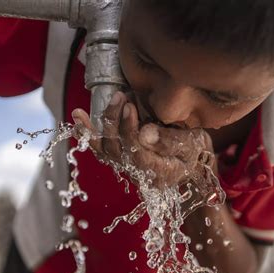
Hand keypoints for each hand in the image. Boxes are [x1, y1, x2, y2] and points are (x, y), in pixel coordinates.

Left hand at [72, 92, 214, 187]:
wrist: (193, 166)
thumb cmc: (196, 152)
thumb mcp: (193, 144)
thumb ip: (171, 140)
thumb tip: (145, 132)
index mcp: (160, 172)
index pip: (137, 154)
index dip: (129, 131)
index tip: (130, 107)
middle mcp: (141, 174)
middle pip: (118, 151)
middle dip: (114, 122)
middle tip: (120, 97)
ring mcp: (130, 168)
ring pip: (106, 151)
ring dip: (97, 127)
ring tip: (87, 108)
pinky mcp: (123, 160)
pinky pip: (102, 150)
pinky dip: (88, 135)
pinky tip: (77, 119)